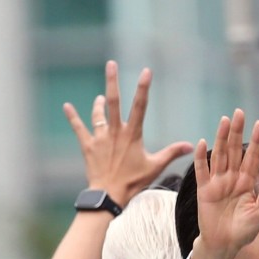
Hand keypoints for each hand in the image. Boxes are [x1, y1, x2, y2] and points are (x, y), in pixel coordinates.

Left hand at [63, 60, 192, 205]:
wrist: (109, 194)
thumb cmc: (134, 181)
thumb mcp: (156, 166)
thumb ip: (172, 153)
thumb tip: (191, 145)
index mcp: (132, 134)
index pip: (140, 106)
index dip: (143, 87)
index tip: (146, 71)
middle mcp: (115, 131)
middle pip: (113, 101)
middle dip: (112, 81)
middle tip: (111, 64)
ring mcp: (99, 137)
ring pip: (97, 114)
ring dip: (98, 104)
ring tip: (100, 97)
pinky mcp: (87, 145)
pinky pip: (79, 127)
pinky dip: (73, 116)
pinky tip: (67, 106)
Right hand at [189, 109, 258, 258]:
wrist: (224, 244)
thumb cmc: (243, 231)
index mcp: (247, 183)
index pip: (252, 157)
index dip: (256, 141)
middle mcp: (232, 179)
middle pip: (235, 151)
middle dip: (237, 132)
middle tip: (240, 113)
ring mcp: (217, 183)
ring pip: (220, 156)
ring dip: (221, 138)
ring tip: (224, 121)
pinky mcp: (204, 190)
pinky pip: (202, 171)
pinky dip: (202, 158)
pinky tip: (203, 143)